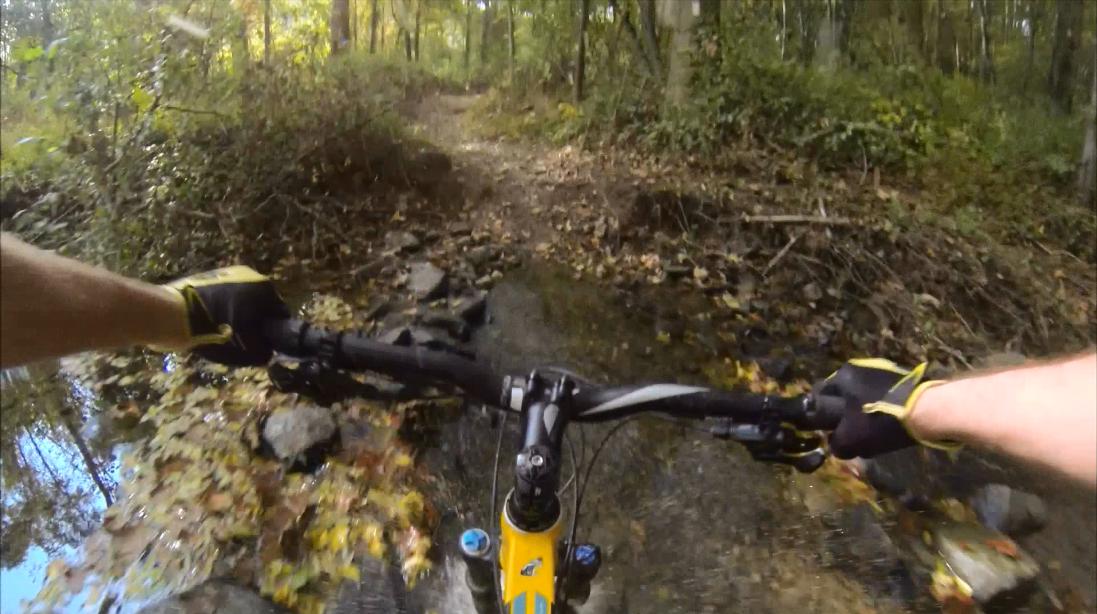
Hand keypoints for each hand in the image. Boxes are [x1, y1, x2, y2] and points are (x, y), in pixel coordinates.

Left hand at [162, 266, 288, 364]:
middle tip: (243, 342)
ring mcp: (225, 273)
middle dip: (254, 322)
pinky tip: (208, 323)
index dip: (274, 332)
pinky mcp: (205, 278)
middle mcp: (249, 274)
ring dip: (237, 315)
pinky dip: (220, 309)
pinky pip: (221, 297)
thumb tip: (267, 352)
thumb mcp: (245, 349)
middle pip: (259, 304)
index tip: (264, 346)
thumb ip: (262, 351)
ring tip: (223, 333)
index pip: (280, 313)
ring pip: (240, 300)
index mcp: (264, 288)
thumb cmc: (215, 330)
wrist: (171, 315)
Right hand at [812, 359, 956, 458]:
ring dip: (860, 407)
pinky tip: (885, 421)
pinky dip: (878, 405)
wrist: (928, 410)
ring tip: (868, 427)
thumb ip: (836, 444)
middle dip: (840, 410)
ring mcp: (880, 369)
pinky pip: (879, 393)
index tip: (825, 429)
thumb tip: (834, 445)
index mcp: (842, 377)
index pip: (818, 395)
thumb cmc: (881, 422)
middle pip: (840, 393)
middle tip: (846, 429)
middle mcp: (857, 367)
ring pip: (859, 393)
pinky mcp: (899, 375)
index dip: (818, 414)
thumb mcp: (852, 440)